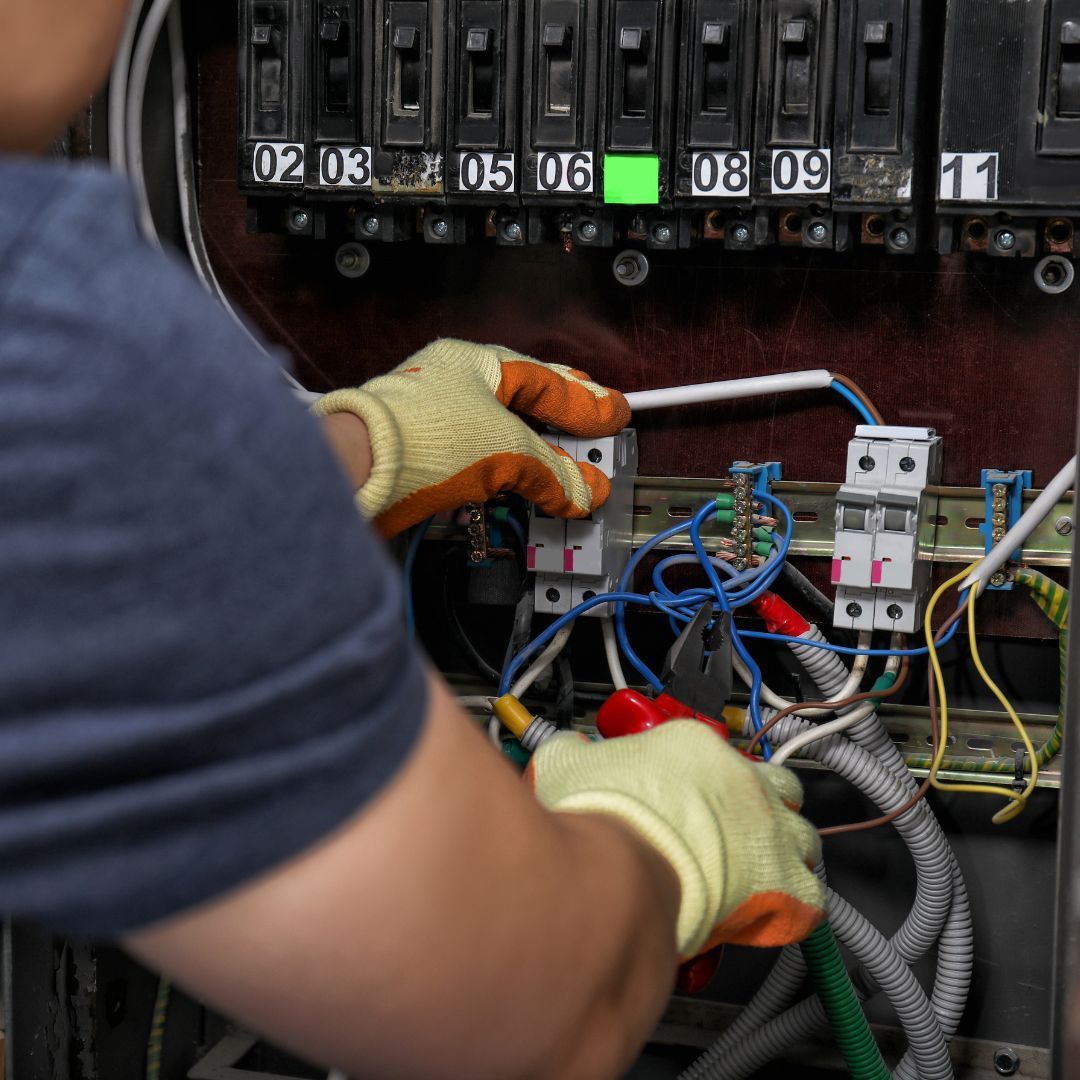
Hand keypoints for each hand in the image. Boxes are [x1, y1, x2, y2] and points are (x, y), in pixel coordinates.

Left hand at [312, 340, 629, 536]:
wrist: (357, 472)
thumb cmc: (421, 437)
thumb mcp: (506, 451)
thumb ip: (552, 471)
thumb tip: (584, 489)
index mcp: (475, 363)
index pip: (545, 382)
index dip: (585, 403)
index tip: (614, 414)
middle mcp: (452, 383)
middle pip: (522, 402)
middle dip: (561, 420)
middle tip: (594, 429)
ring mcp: (433, 417)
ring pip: (498, 432)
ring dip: (534, 453)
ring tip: (564, 469)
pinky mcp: (420, 454)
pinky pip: (475, 458)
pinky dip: (504, 472)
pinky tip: (518, 484)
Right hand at [528, 721, 824, 957]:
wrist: (619, 869)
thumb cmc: (601, 820)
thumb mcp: (568, 766)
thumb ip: (572, 752)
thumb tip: (567, 750)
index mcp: (694, 746)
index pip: (714, 753)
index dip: (704, 778)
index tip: (687, 794)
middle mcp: (741, 779)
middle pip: (777, 783)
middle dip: (764, 802)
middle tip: (737, 826)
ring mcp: (769, 828)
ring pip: (804, 835)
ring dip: (786, 852)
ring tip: (759, 871)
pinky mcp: (785, 883)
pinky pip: (811, 898)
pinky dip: (796, 909)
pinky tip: (770, 915)